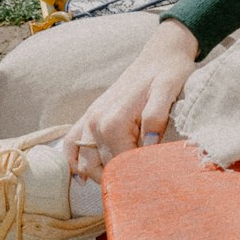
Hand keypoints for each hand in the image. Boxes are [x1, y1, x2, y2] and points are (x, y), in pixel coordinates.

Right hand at [62, 19, 200, 181]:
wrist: (161, 54)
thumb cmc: (168, 72)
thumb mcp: (169, 91)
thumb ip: (156, 117)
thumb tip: (147, 145)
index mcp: (114, 122)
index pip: (120, 167)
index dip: (137, 178)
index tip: (153, 184)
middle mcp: (96, 123)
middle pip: (103, 168)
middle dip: (121, 179)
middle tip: (143, 185)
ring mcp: (90, 119)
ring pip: (84, 163)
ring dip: (99, 175)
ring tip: (123, 179)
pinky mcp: (90, 116)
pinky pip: (71, 145)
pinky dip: (74, 162)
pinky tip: (83, 176)